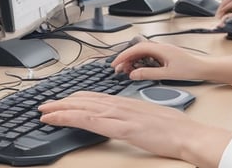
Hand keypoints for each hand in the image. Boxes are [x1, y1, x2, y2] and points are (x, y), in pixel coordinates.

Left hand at [39, 92, 231, 167]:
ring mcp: (120, 114)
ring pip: (82, 108)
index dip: (76, 99)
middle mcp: (120, 104)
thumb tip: (129, 119)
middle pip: (85, 100)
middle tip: (45, 105)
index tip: (62, 101)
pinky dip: (69, 118)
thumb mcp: (151, 117)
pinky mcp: (120, 127)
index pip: (96, 98)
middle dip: (63, 102)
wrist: (188, 134)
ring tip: (44, 111)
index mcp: (127, 103)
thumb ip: (136, 115)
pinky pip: (89, 121)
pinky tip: (57, 119)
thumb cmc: (175, 128)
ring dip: (60, 109)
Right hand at [111, 42, 207, 81]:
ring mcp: (162, 50)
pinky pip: (148, 56)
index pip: (136, 49)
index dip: (123, 55)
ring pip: (142, 52)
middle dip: (126, 58)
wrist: (203, 67)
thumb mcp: (167, 74)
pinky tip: (138, 69)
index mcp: (160, 48)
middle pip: (137, 49)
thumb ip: (148, 73)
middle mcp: (160, 47)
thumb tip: (133, 74)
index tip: (115, 63)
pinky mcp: (164, 55)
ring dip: (132, 60)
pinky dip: (140, 62)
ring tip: (126, 70)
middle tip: (118, 69)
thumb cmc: (189, 69)